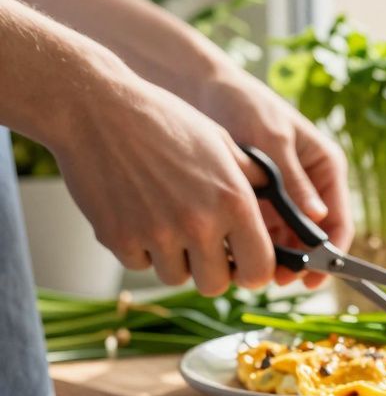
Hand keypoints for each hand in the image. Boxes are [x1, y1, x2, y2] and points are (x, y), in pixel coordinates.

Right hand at [52, 77, 275, 295]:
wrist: (97, 110)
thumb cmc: (164, 121)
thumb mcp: (222, 143)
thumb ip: (252, 179)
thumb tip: (278, 201)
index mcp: (233, 202)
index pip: (259, 270)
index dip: (254, 272)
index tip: (246, 264)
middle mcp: (199, 224)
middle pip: (215, 285)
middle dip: (213, 271)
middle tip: (204, 248)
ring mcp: (156, 234)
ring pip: (175, 277)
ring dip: (175, 259)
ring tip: (168, 223)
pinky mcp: (117, 238)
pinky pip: (138, 264)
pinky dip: (140, 249)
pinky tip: (138, 215)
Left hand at [194, 67, 351, 287]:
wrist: (203, 87)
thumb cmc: (244, 104)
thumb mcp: (272, 140)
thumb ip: (293, 180)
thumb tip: (319, 218)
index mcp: (325, 167)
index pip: (340, 220)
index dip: (331, 254)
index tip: (313, 278)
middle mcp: (310, 185)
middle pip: (313, 236)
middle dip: (297, 260)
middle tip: (273, 277)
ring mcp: (285, 193)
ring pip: (287, 237)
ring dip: (273, 255)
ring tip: (250, 266)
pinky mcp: (259, 197)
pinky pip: (262, 229)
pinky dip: (252, 242)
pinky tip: (235, 251)